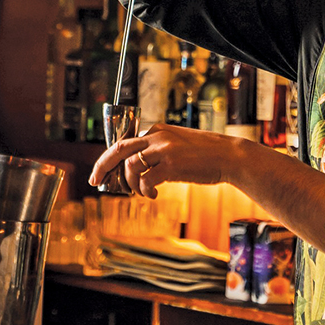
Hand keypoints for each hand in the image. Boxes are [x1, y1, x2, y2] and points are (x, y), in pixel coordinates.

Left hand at [89, 122, 231, 198]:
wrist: (230, 156)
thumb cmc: (206, 155)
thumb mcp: (178, 145)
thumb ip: (158, 151)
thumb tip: (137, 169)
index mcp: (158, 130)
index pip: (124, 142)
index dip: (109, 158)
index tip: (101, 172)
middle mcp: (158, 136)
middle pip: (119, 150)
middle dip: (102, 166)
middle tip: (95, 182)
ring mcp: (165, 150)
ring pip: (131, 167)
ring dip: (132, 184)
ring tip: (141, 192)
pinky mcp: (172, 165)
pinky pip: (147, 181)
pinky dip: (146, 191)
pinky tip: (154, 194)